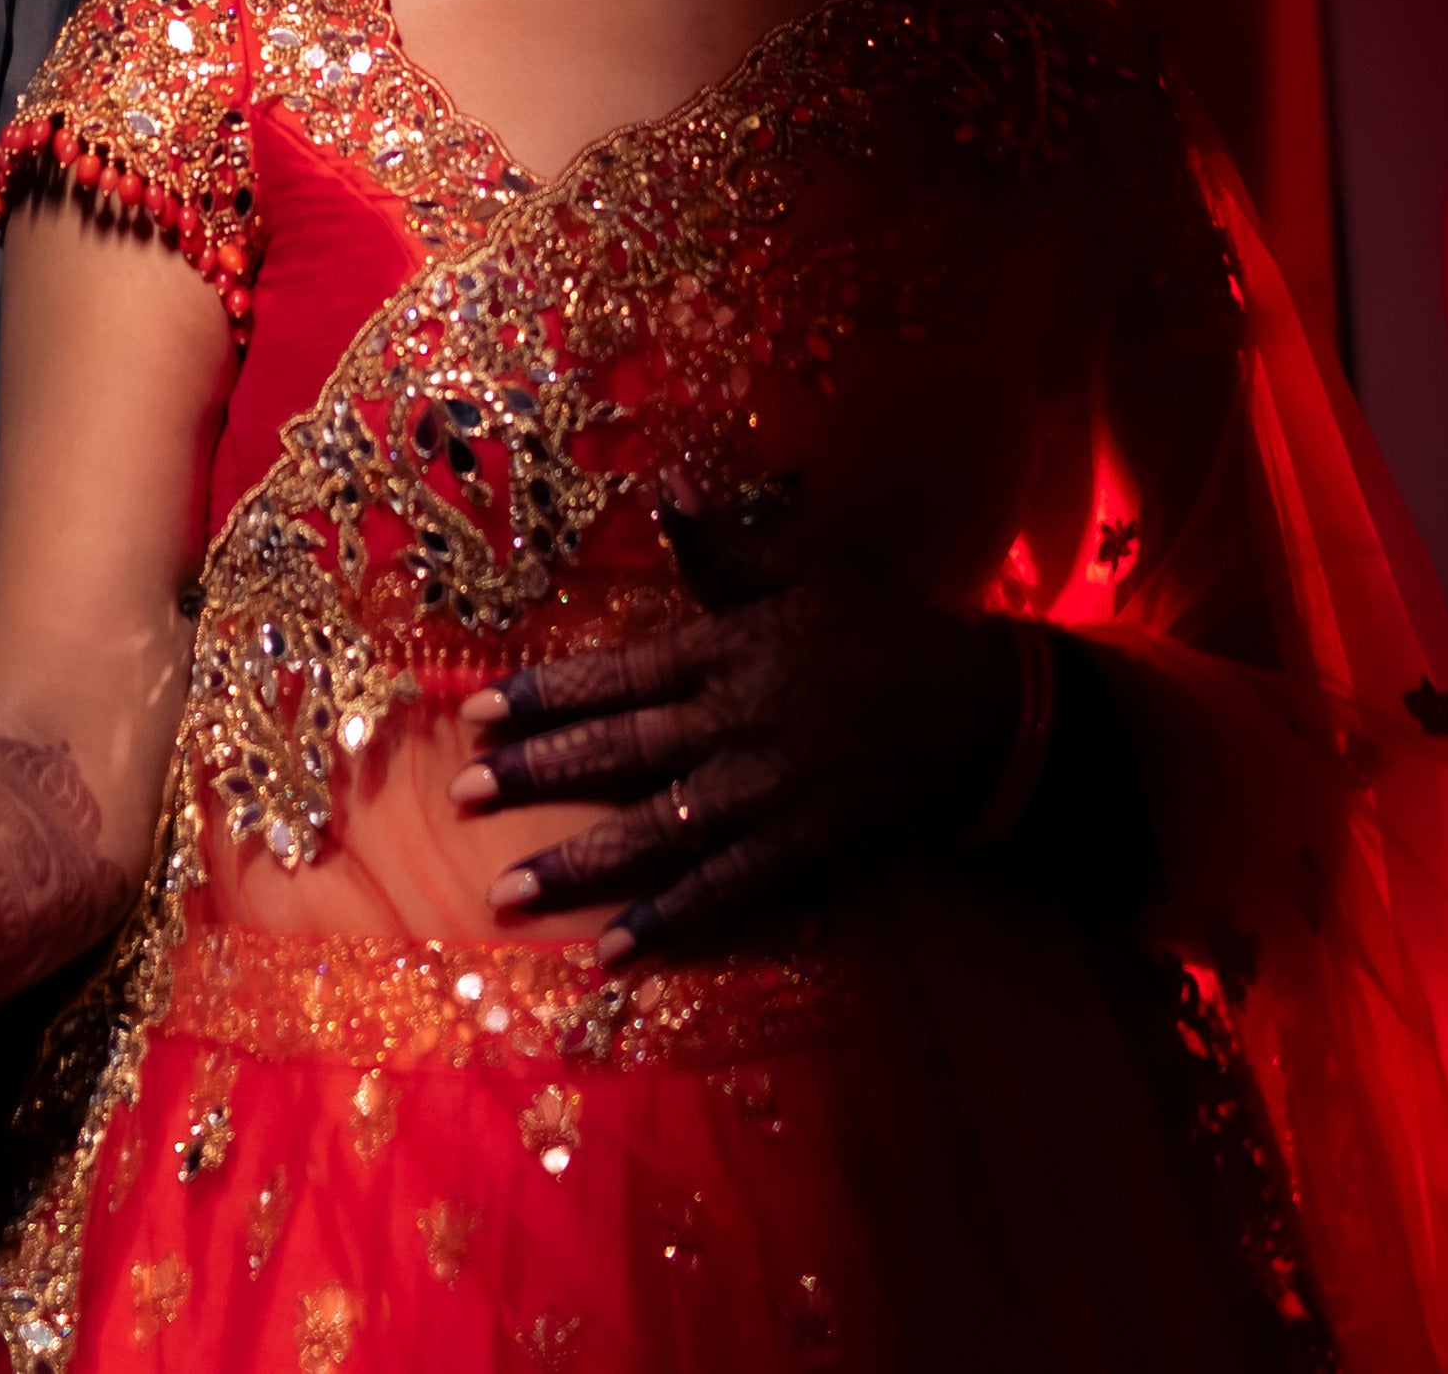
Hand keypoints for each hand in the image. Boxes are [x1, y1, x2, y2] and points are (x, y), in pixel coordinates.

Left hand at [454, 584, 1009, 962]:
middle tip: (464, 798)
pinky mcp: (800, 853)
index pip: (615, 676)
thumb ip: (726, 551)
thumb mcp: (807, 577)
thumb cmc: (887, 639)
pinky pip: (720, 895)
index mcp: (725, 655)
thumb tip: (665, 492)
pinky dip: (665, 924)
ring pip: (653, 832)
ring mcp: (764, 796)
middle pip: (618, 753)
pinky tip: (609, 954)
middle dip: (537, 775)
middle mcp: (732, 724)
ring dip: (577, 865)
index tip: (480, 715)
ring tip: (506, 894)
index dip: (544, 696)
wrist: (983, 717)